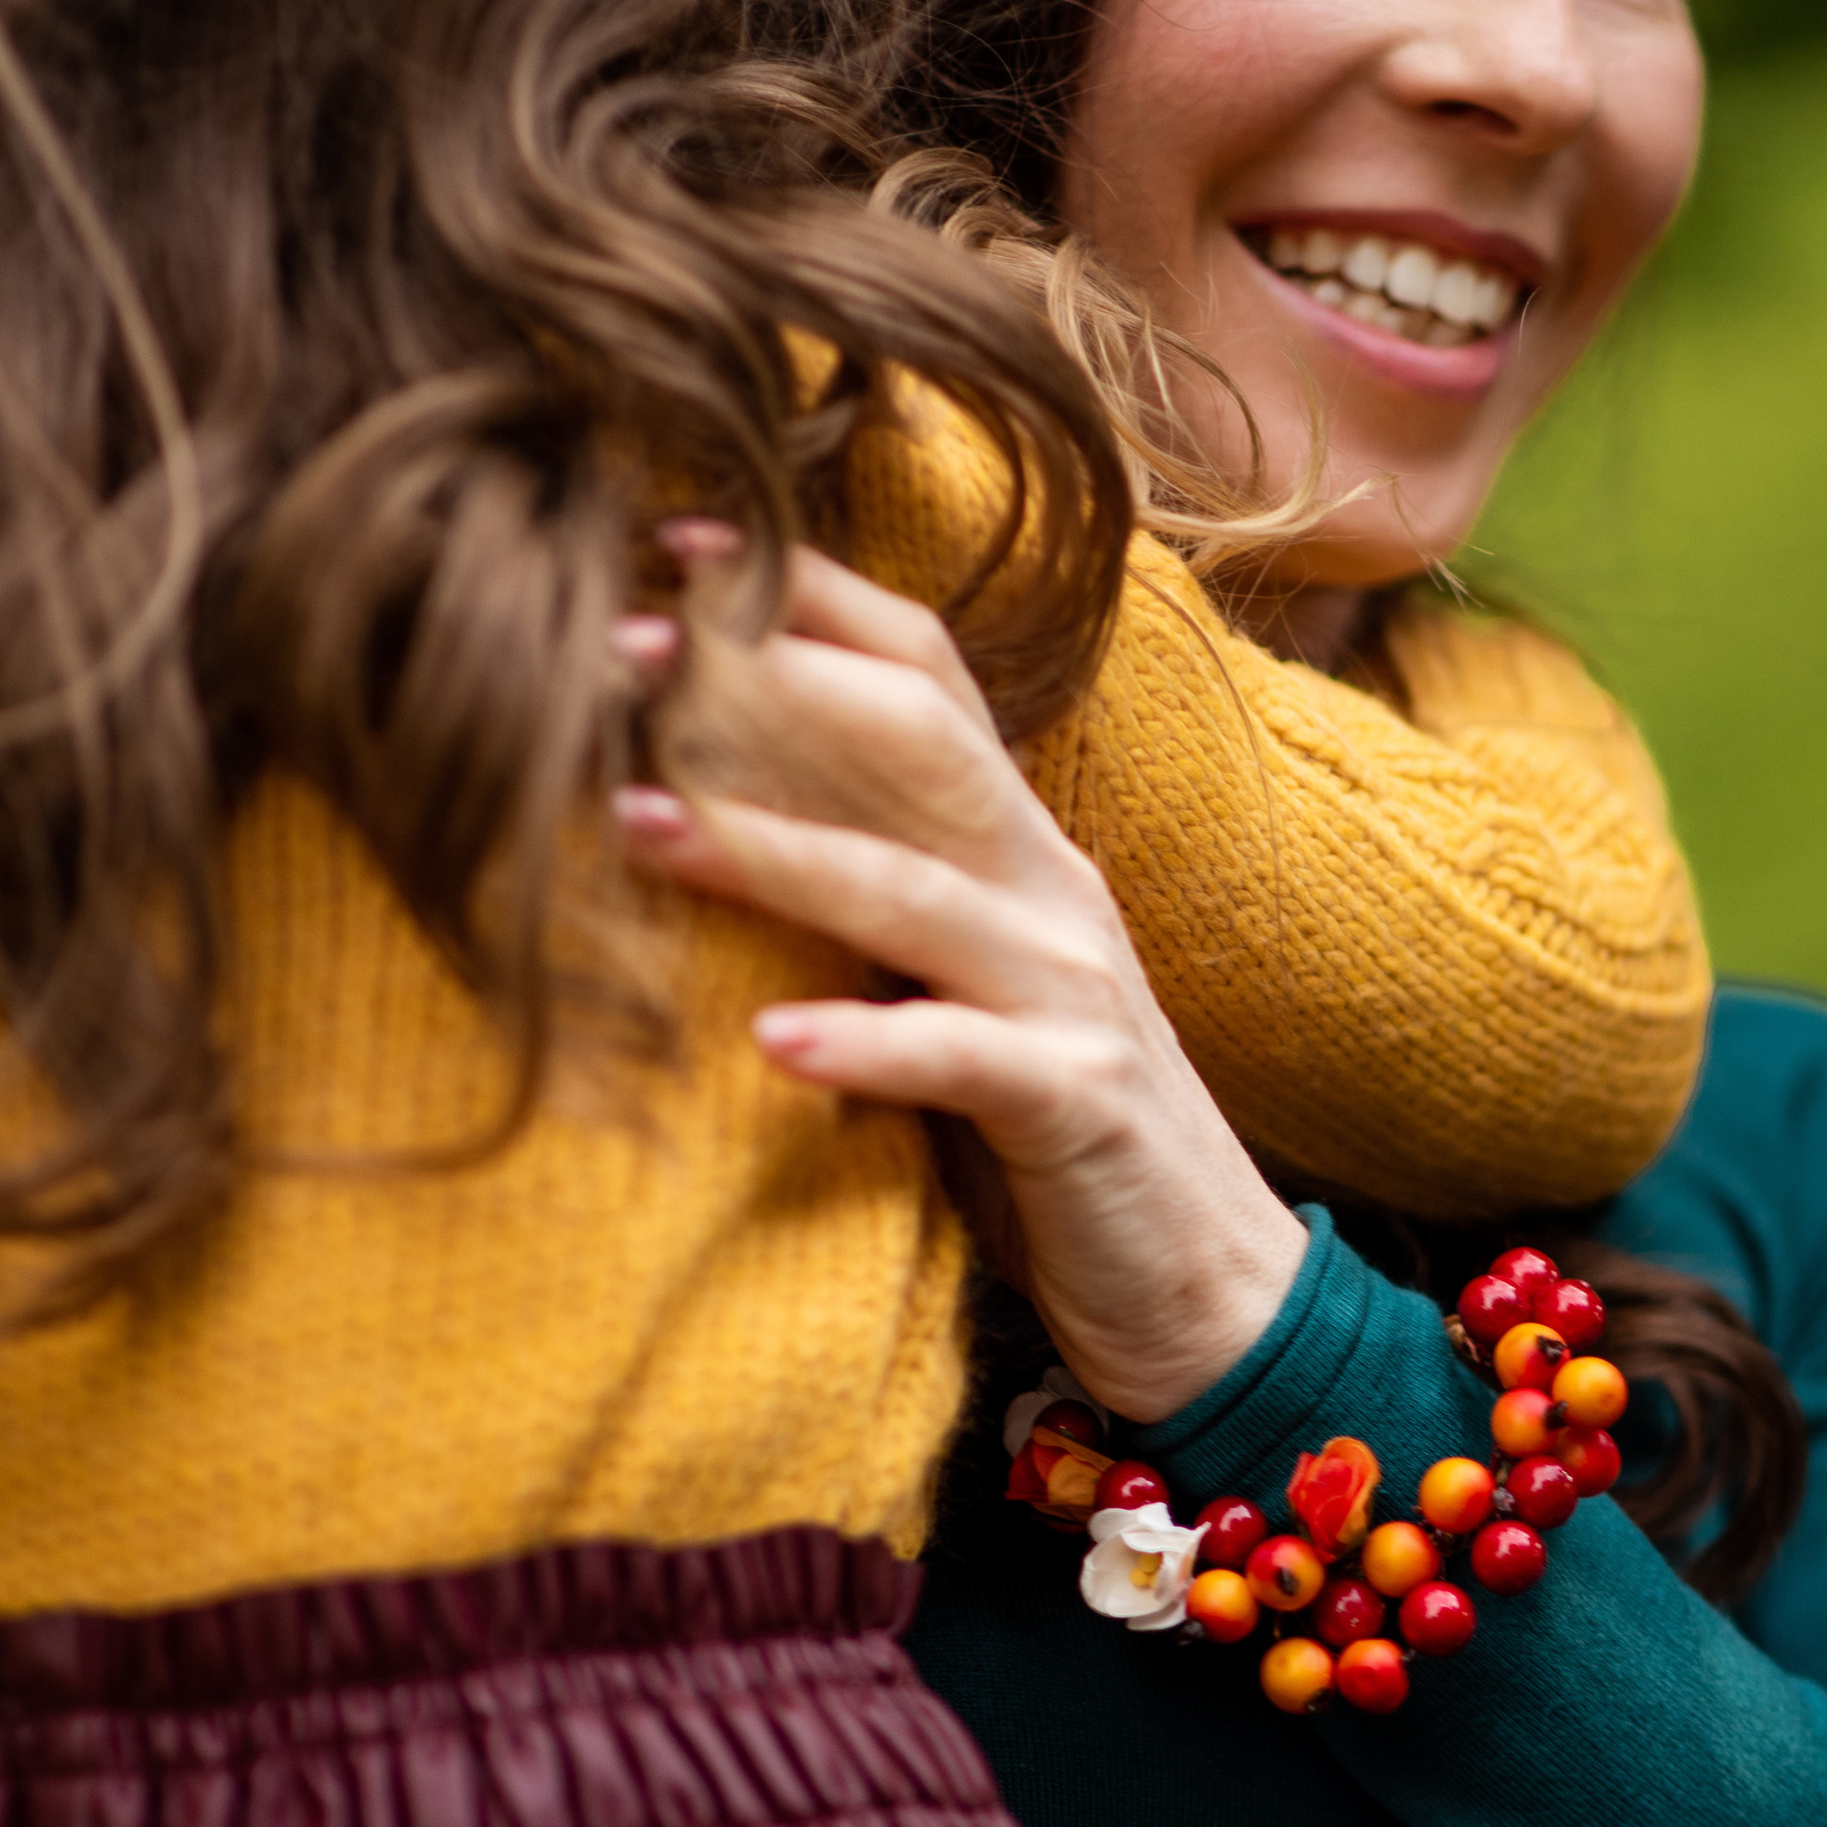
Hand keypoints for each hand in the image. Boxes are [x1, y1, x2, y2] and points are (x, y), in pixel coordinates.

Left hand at [614, 542, 1305, 1424]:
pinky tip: (767, 1044)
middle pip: (918, 738)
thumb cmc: (1036, 1129)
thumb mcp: (944, 984)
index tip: (674, 540)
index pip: (922, 672)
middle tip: (623, 644)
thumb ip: (862, 894)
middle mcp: (1049, 888)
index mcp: (1013, 844)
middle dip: (769, 679)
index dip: (809, 596)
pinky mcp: (1077, 1104)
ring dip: (769, 849)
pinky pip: (962, 1057)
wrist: (1203, 1286)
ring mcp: (1071, 990)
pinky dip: (865, 1045)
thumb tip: (686, 809)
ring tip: (634, 821)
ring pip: (913, 890)